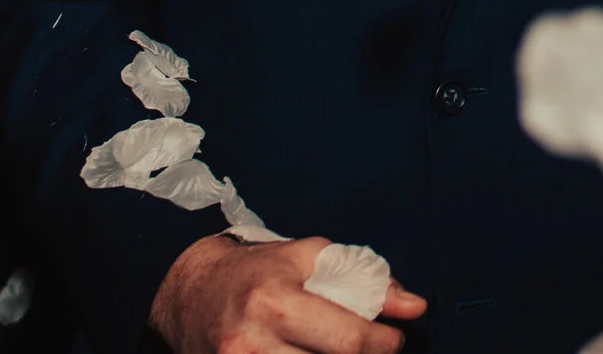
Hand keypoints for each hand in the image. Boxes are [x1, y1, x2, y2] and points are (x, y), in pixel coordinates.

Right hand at [150, 235, 426, 353]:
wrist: (188, 293)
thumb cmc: (256, 271)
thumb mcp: (309, 258)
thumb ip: (365, 278)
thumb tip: (414, 306)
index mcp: (274, 301)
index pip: (349, 340)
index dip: (383, 344)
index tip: (392, 338)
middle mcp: (251, 343)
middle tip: (371, 350)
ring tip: (344, 352)